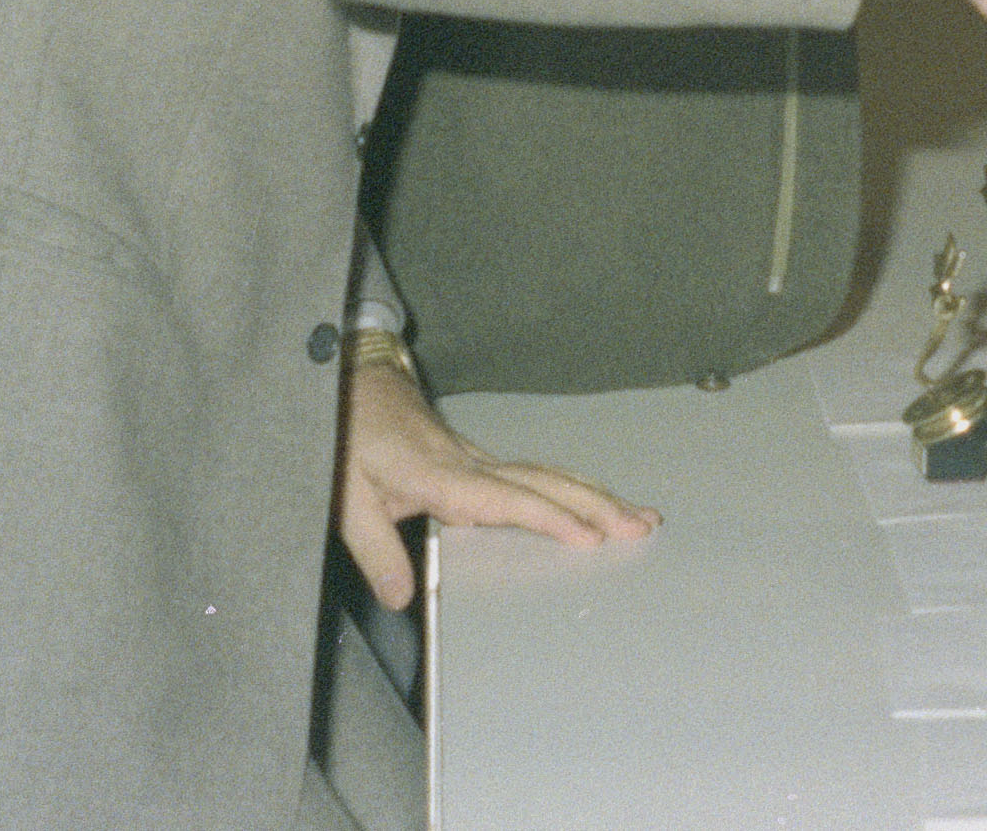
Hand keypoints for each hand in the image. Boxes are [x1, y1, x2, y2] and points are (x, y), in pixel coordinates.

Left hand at [335, 349, 652, 607]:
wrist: (351, 386)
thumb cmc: (345, 440)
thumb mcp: (344, 499)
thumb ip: (374, 549)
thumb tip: (402, 599)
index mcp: (439, 475)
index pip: (506, 500)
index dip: (550, 519)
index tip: (589, 537)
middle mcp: (468, 464)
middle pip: (544, 483)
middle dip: (596, 506)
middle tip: (642, 526)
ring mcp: (477, 458)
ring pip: (547, 475)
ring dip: (594, 495)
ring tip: (639, 515)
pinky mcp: (477, 460)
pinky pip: (535, 475)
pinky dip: (573, 488)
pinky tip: (594, 500)